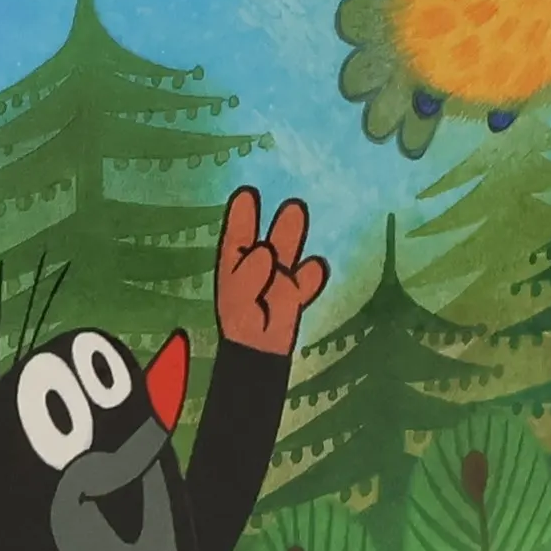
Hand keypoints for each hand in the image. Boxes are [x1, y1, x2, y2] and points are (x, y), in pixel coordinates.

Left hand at [215, 185, 329, 356]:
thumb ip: (249, 275)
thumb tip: (265, 250)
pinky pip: (304, 283)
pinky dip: (310, 274)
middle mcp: (257, 268)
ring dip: (292, 236)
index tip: (247, 193)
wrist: (255, 357)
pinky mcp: (294, 297)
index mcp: (234, 267)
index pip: (237, 239)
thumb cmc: (239, 325)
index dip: (241, 217)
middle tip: (290, 201)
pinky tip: (316, 266)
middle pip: (268, 242)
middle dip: (277, 222)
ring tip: (298, 209)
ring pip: (287, 256)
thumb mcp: (236, 299)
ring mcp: (277, 282)